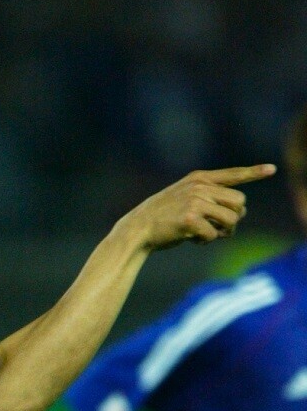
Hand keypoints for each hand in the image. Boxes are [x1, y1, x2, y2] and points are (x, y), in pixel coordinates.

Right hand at [123, 164, 275, 251]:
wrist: (138, 229)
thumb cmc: (163, 218)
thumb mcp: (185, 197)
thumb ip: (210, 198)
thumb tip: (239, 214)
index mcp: (199, 178)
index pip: (232, 174)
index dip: (254, 172)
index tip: (272, 169)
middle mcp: (199, 187)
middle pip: (239, 203)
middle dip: (234, 218)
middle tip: (220, 227)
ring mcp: (194, 201)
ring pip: (231, 219)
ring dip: (223, 231)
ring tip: (207, 234)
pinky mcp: (189, 219)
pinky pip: (213, 234)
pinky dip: (206, 241)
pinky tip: (191, 239)